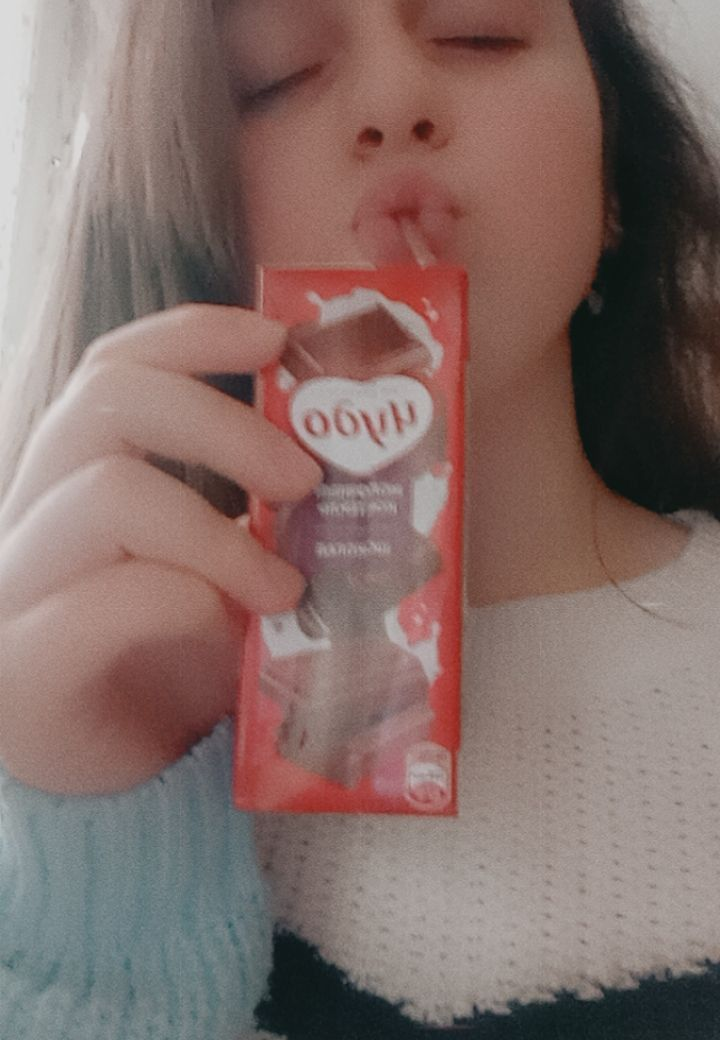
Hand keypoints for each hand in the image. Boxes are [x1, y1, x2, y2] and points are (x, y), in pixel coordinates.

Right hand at [0, 304, 320, 793]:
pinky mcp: (22, 664)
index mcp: (80, 470)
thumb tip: (372, 466)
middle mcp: (34, 508)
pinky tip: (224, 634)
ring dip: (217, 533)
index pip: (116, 364)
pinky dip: (181, 606)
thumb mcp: (231, 567)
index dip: (195, 334)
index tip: (277, 337)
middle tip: (306, 477)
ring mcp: (19, 582)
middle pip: (107, 397)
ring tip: (284, 587)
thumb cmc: (176, 657)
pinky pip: (98, 604)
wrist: (107, 778)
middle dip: (224, 422)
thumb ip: (269, 515)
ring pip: (105, 492)